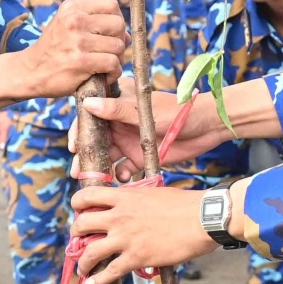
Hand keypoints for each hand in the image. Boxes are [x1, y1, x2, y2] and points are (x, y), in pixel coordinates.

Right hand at [22, 0, 126, 97]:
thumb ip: (95, 24)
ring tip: (105, 66)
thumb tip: (128, 36)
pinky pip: (112, 64)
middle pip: (118, 24)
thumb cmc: (53, 49)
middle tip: (109, 51)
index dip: (117, 20)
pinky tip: (104, 76)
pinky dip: (113, 73)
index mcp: (72, 7)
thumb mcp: (67, 25)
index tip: (109, 34)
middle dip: (119, 40)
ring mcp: (78, 41)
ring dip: (117, 59)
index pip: (111, 4)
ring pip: (118, 46)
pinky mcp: (81, 62)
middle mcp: (74, 20)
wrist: (30, 71)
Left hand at [69, 184, 217, 283]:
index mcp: (124, 197)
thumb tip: (130, 202)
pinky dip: (97, 281)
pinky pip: (109, 272)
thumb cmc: (184, 204)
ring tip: (82, 268)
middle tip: (79, 240)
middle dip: (75, 234)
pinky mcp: (137, 258)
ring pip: (90, 252)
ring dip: (82, 262)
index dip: (78, 204)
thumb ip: (136, 199)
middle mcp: (119, 217)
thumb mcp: (153, 193)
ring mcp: (126, 238)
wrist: (202, 219)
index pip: (87, 196)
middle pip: (82, 224)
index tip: (80, 211)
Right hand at [78, 91, 228, 167]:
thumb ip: (118, 110)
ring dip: (99, 168)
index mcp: (118, 103)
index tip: (74, 144)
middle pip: (95, 139)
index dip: (79, 129)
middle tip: (78, 171)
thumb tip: (88, 104)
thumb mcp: (145, 111)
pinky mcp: (140, 156)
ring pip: (106, 156)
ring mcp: (128, 139)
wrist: (208, 126)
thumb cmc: (178, 110)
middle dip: (85, 155)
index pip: (91, 114)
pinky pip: (124, 168)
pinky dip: (120, 174)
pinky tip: (122, 179)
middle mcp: (119, 121)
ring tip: (94, 180)